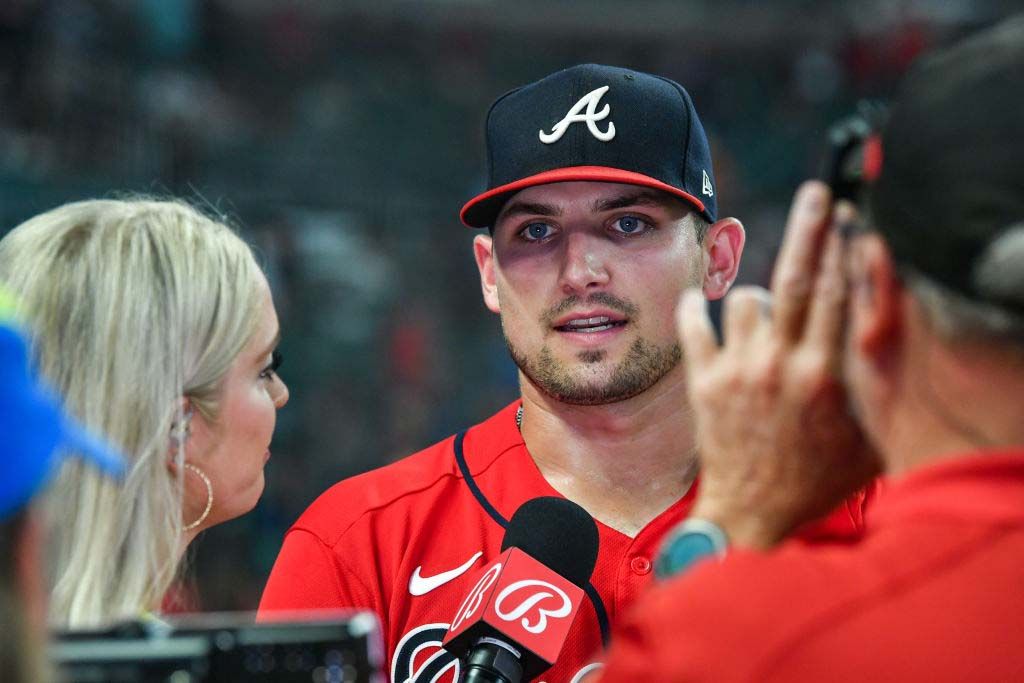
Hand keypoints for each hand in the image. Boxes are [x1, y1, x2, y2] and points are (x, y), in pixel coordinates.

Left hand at [679, 181, 879, 548]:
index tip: (852, 216)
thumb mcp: (866, 440)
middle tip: (817, 193)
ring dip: (756, 297)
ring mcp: (737, 370)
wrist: (752, 515)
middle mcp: (779, 364)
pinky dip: (696, 307)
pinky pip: (694, 325)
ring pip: (745, 299)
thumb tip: (883, 336)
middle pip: (798, 280)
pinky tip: (699, 300)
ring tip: (764, 320)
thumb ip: (874, 388)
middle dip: (810, 230)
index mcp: (824, 376)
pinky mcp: (704, 382)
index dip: (846, 250)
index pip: (839, 297)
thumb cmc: (816, 481)